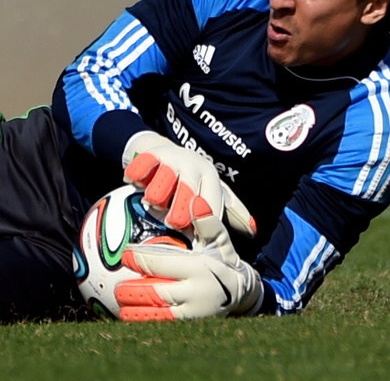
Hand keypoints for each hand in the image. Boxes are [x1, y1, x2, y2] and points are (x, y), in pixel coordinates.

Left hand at [115, 214, 263, 320]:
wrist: (243, 295)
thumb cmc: (223, 262)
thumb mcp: (220, 241)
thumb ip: (207, 223)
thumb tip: (196, 200)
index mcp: (199, 269)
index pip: (162, 264)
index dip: (140, 258)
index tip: (125, 254)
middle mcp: (195, 293)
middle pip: (156, 293)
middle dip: (132, 291)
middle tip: (115, 287)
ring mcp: (193, 314)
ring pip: (157, 315)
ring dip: (135, 311)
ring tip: (119, 305)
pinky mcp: (191, 327)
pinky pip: (163, 327)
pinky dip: (145, 323)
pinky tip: (129, 318)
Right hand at [122, 132, 255, 240]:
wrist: (161, 149)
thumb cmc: (190, 178)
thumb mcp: (212, 191)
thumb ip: (232, 212)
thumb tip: (253, 232)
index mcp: (210, 176)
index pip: (210, 205)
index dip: (203, 224)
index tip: (196, 239)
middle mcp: (193, 165)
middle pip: (186, 198)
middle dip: (177, 215)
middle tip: (171, 222)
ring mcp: (171, 159)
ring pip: (160, 191)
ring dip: (154, 200)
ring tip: (153, 202)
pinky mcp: (150, 154)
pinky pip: (139, 174)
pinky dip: (136, 181)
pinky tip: (136, 185)